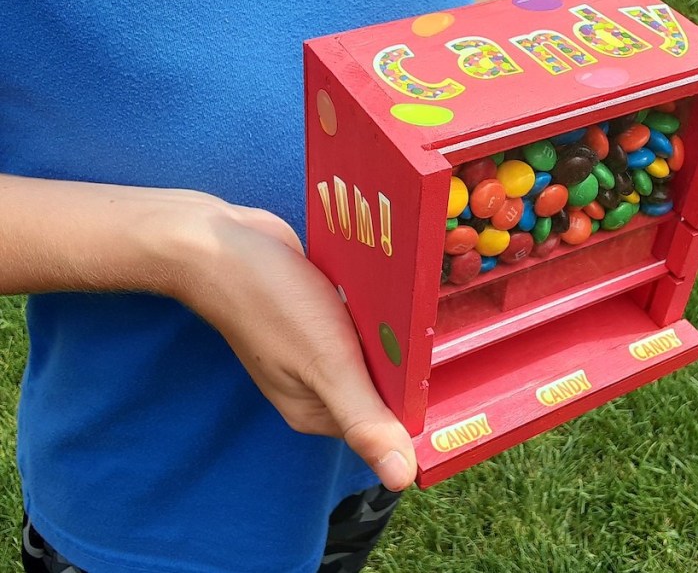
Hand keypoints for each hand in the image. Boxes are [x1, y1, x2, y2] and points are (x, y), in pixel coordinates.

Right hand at [0, 173, 415, 490]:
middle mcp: (314, 385)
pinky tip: (395, 288)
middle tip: (445, 333)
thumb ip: (364, 420)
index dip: (418, 403)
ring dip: (393, 332)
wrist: (218, 243)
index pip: (384, 421)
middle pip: (381, 383)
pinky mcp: (313, 313)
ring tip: (427, 306)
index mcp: (316, 411)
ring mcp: (312, 348)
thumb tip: (401, 479)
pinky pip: (357, 320)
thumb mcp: (326, 366)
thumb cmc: (272, 304)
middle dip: (407, 362)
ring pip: (371, 348)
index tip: (452, 377)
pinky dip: (375, 308)